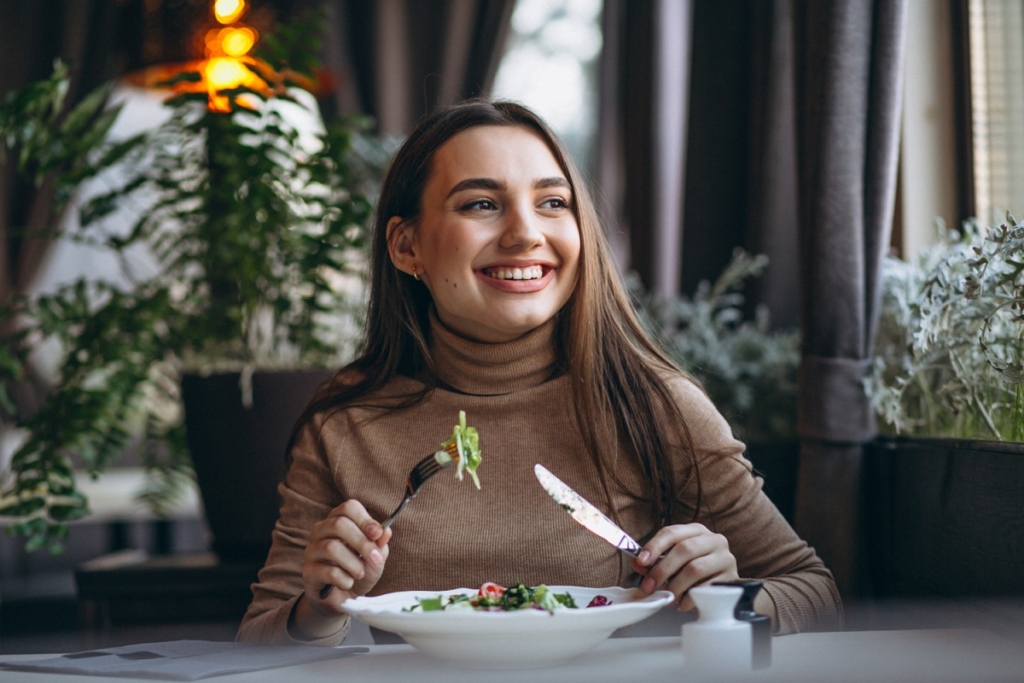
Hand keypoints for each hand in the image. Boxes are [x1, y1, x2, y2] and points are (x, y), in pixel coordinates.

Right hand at [302, 500, 391, 614]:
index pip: (348, 508)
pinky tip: (348, 583)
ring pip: (331, 548)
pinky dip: (345, 580)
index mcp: (339, 521)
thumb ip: (380, 543)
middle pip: (338, 525)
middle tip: (374, 558)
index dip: (365, 520)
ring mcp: (312, 550)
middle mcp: (321, 531)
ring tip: (360, 574)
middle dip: (362, 542)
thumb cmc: (360, 571)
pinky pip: (328, 572)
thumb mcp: (376, 557)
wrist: (345, 598)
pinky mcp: (308, 572)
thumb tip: (386, 531)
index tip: (377, 534)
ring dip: (353, 564)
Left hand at [631, 523, 738, 611]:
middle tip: (649, 586)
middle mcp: (713, 539)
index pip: (672, 532)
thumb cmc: (695, 571)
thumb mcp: (674, 563)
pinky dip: (691, 597)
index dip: (654, 546)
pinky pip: (708, 587)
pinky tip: (682, 604)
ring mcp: (725, 557)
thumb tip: (637, 563)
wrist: (723, 586)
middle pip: (684, 549)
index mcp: (696, 531)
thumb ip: (655, 562)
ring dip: (676, 585)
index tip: (641, 561)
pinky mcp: (731, 577)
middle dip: (662, 569)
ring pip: (695, 568)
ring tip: (667, 597)